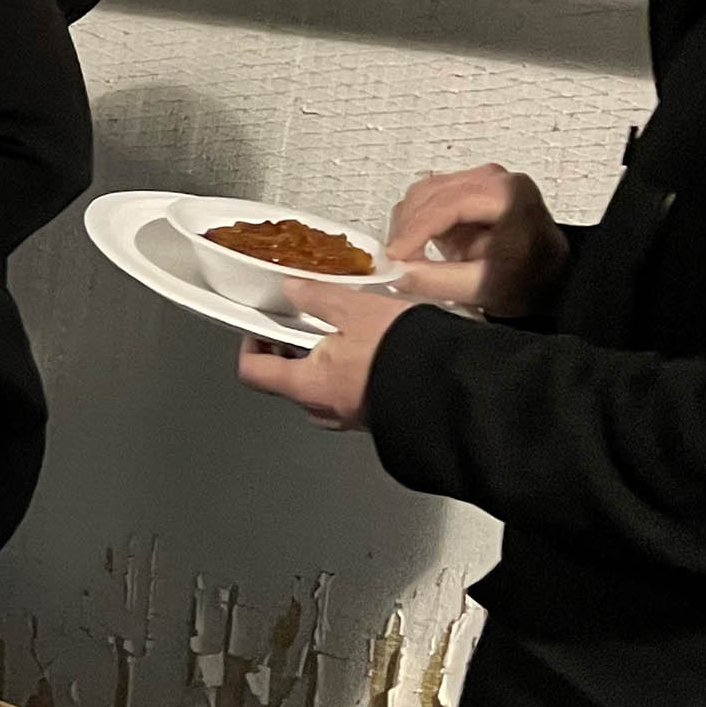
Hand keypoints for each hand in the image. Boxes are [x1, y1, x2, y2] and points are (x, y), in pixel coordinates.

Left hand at [233, 280, 423, 429]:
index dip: (250, 346)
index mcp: (307, 383)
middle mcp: (324, 408)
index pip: (253, 372)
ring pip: (319, 391)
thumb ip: (316, 297)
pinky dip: (350, 376)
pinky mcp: (378, 417)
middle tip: (302, 327)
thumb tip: (294, 289)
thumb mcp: (354, 308)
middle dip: (290, 352)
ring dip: (323, 365)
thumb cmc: (404, 354)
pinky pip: (351, 396)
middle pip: (286, 382)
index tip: (260, 328)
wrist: (454, 387)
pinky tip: (372, 354)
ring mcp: (351, 417)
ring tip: (342, 337)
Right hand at [385, 164, 568, 316]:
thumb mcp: (483, 287)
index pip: (448, 204)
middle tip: (398, 262)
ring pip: (422, 193)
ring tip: (409, 256)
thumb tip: (397, 272)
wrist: (548, 276)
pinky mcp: (465, 190)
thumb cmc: (529, 280)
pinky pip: (426, 198)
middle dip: (407, 229)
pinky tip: (418, 246)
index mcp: (508, 196)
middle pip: (429, 193)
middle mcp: (494, 180)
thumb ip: (438, 281)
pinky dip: (414, 221)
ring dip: (407, 224)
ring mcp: (479, 181)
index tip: (395, 256)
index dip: (415, 230)